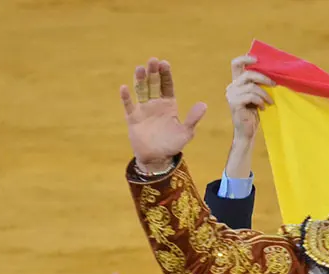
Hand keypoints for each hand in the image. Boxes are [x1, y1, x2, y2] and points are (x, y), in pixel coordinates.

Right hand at [120, 58, 207, 172]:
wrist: (156, 159)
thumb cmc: (172, 145)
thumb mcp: (185, 133)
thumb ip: (193, 118)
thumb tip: (204, 105)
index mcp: (169, 105)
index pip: (167, 86)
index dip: (165, 75)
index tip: (164, 63)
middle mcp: (155, 104)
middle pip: (153, 84)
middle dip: (153, 73)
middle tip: (152, 60)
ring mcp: (143, 110)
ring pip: (141, 91)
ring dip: (140, 80)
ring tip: (140, 69)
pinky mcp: (133, 119)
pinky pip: (129, 106)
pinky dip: (126, 97)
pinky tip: (124, 87)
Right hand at [226, 55, 273, 140]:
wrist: (247, 132)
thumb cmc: (254, 114)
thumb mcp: (258, 95)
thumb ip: (259, 83)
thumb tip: (273, 72)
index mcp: (236, 83)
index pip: (236, 64)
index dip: (245, 59)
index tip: (257, 59)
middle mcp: (231, 87)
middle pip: (248, 74)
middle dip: (263, 78)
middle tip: (274, 84)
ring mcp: (231, 95)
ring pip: (252, 86)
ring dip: (264, 94)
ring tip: (269, 101)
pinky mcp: (234, 103)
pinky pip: (251, 96)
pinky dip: (260, 101)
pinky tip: (263, 107)